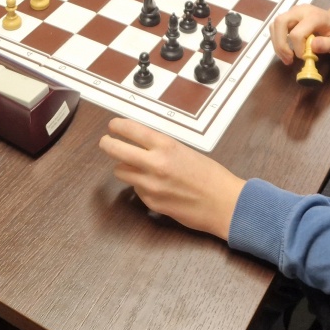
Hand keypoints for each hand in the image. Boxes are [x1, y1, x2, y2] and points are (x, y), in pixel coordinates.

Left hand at [99, 118, 244, 240]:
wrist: (223, 204)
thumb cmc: (211, 176)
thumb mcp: (186, 152)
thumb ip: (163, 149)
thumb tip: (142, 146)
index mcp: (166, 147)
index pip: (133, 131)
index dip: (119, 126)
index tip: (112, 125)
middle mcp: (155, 165)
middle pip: (117, 151)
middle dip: (108, 144)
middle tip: (105, 142)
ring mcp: (151, 186)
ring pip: (121, 172)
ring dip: (124, 167)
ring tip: (133, 165)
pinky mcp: (151, 203)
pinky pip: (137, 190)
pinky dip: (140, 186)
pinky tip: (155, 186)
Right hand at [269, 0, 329, 64]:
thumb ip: (328, 44)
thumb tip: (313, 47)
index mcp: (315, 16)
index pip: (297, 32)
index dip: (298, 48)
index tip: (305, 58)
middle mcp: (301, 10)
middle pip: (280, 22)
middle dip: (280, 44)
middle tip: (288, 59)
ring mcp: (294, 12)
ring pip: (275, 24)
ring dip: (277, 43)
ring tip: (287, 57)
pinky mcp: (290, 16)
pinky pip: (277, 26)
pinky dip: (277, 39)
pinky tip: (286, 50)